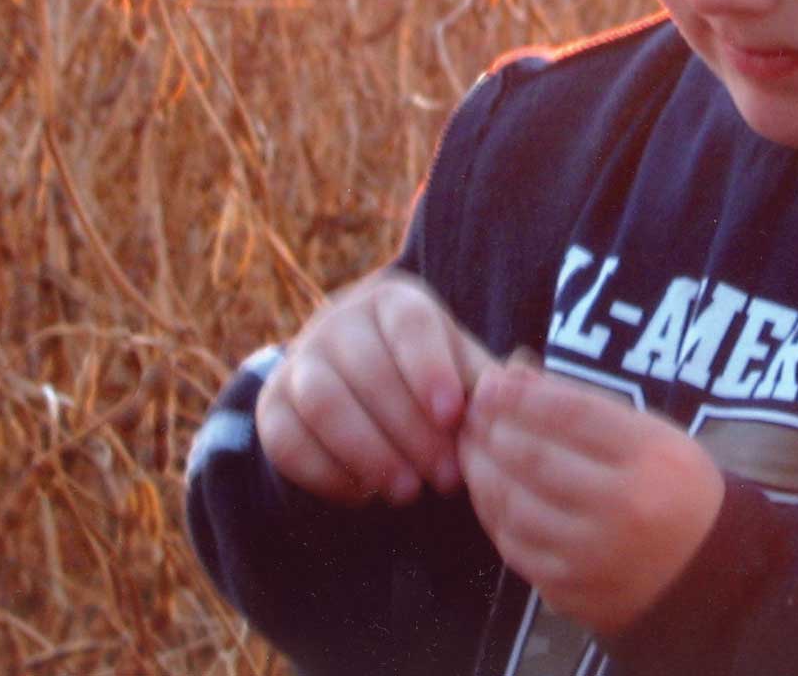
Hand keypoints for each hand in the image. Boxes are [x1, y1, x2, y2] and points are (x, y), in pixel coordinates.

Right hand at [257, 269, 491, 505]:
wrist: (362, 391)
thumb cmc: (431, 381)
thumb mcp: (463, 372)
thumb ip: (491, 382)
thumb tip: (525, 376)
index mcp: (395, 302)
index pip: (409, 324)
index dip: (429, 367)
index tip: (453, 414)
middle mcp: (340, 321)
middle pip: (367, 368)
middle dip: (410, 430)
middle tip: (446, 478)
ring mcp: (299, 361)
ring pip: (322, 402)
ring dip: (367, 451)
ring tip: (408, 491)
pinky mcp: (272, 406)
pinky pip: (286, 440)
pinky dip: (326, 473)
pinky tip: (365, 496)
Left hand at [459, 357, 724, 634]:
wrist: (706, 574)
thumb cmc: (673, 487)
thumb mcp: (649, 433)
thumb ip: (583, 404)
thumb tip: (514, 374)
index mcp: (650, 457)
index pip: (570, 415)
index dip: (520, 396)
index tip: (490, 382)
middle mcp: (624, 507)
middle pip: (535, 459)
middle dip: (490, 430)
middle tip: (468, 414)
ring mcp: (596, 556)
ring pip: (515, 506)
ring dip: (481, 472)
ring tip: (469, 448)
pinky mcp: (573, 591)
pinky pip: (516, 548)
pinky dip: (493, 515)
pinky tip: (488, 492)